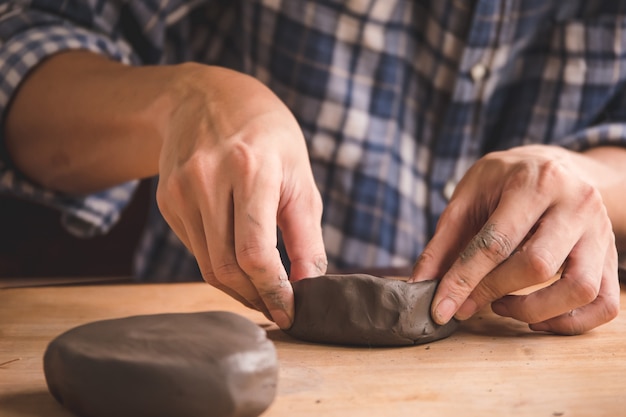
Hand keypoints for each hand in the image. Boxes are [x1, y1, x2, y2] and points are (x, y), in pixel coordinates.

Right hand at [156, 65, 326, 327]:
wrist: (206, 99)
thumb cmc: (267, 136)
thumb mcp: (300, 176)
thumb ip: (306, 236)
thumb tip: (309, 287)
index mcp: (250, 168)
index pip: (255, 252)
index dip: (273, 291)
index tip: (290, 312)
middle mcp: (208, 179)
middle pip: (227, 266)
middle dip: (256, 297)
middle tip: (278, 308)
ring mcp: (181, 191)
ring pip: (208, 266)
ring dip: (238, 289)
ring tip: (262, 290)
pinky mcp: (167, 202)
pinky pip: (196, 250)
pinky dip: (220, 266)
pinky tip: (238, 259)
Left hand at [410, 145, 619, 334]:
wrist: (554, 165)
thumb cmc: (504, 181)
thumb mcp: (467, 196)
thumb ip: (443, 241)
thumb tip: (420, 283)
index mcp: (534, 183)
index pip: (496, 241)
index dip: (464, 280)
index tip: (441, 308)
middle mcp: (575, 204)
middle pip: (538, 265)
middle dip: (494, 292)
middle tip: (469, 303)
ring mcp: (599, 231)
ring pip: (579, 289)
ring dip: (535, 311)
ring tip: (503, 305)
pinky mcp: (610, 256)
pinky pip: (603, 303)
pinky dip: (570, 323)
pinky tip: (538, 318)